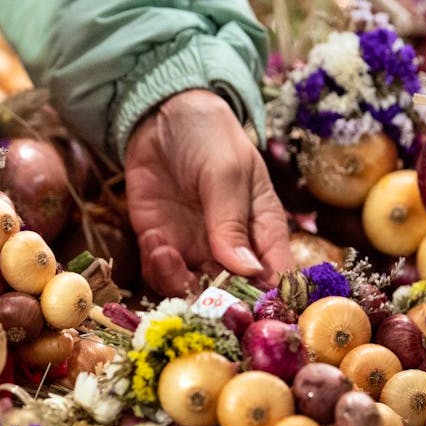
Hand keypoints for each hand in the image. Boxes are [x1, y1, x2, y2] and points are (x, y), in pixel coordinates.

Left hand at [124, 90, 291, 295]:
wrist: (161, 116)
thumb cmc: (210, 136)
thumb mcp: (227, 173)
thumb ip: (232, 223)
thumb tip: (246, 271)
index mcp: (262, 230)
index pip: (273, 277)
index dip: (265, 300)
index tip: (249, 309)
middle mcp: (230, 248)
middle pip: (229, 295)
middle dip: (212, 301)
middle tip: (195, 288)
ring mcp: (193, 248)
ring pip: (190, 291)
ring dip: (176, 282)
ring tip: (165, 250)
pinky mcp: (160, 244)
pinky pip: (158, 273)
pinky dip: (155, 266)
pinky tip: (152, 238)